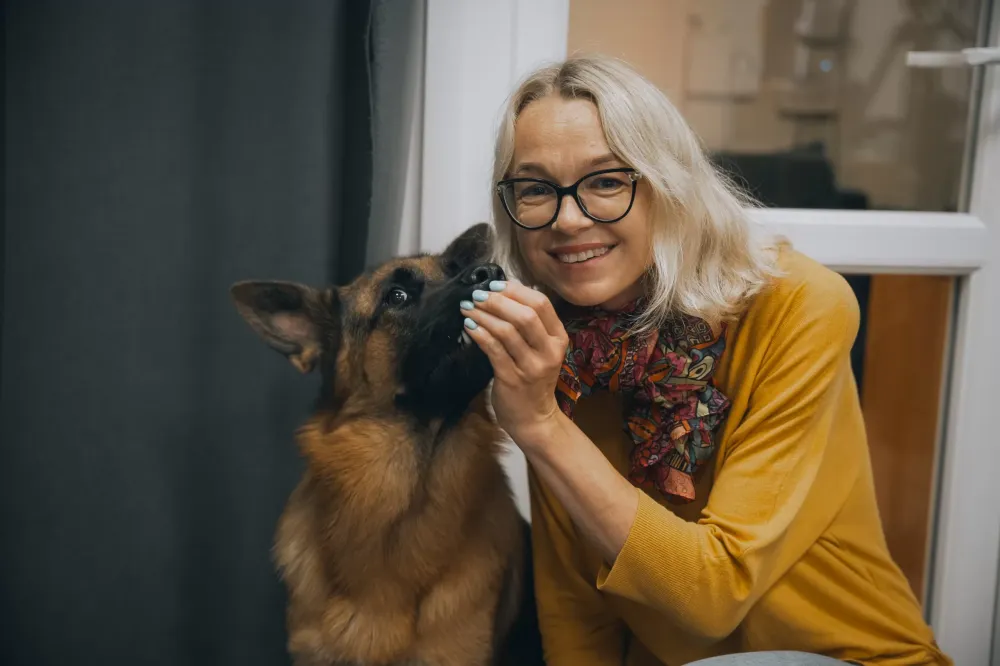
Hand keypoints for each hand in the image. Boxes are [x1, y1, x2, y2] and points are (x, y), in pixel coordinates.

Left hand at [460, 280, 568, 443]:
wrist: (534, 418)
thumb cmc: (534, 379)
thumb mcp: (542, 349)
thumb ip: (532, 324)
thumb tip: (508, 290)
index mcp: (559, 338)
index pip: (541, 304)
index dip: (516, 290)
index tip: (495, 284)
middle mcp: (548, 351)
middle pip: (525, 315)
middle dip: (497, 300)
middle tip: (477, 294)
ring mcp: (531, 367)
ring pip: (506, 331)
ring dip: (483, 315)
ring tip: (467, 307)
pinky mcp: (512, 379)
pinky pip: (493, 349)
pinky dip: (479, 334)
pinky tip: (469, 327)